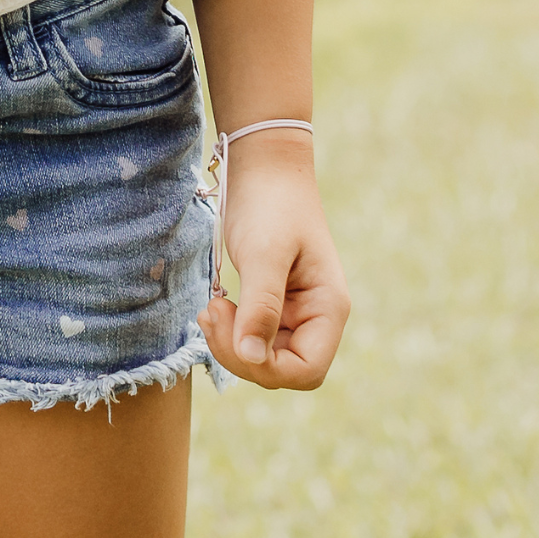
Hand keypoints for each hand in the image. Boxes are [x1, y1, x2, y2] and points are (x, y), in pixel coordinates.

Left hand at [198, 132, 349, 388]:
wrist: (263, 167)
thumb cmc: (270, 204)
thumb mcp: (264, 254)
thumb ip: (261, 307)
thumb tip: (252, 360)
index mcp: (328, 308)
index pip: (306, 370)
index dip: (267, 367)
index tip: (233, 330)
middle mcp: (317, 317)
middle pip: (283, 370)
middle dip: (242, 355)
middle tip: (212, 315)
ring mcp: (295, 312)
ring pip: (265, 357)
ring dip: (232, 344)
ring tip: (210, 309)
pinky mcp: (274, 304)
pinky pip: (254, 336)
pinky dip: (230, 330)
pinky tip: (214, 306)